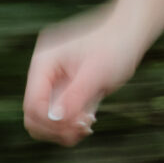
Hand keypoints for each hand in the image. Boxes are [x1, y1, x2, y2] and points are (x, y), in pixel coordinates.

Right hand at [24, 7, 144, 145]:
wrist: (130, 33)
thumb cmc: (116, 45)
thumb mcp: (96, 73)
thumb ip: (75, 96)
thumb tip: (55, 119)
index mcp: (44, 63)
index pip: (33, 104)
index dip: (50, 122)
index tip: (76, 126)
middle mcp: (44, 73)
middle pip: (34, 115)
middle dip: (56, 128)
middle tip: (83, 129)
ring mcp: (54, 81)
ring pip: (47, 118)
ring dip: (65, 128)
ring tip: (89, 125)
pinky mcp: (66, 89)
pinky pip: (61, 114)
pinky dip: (72, 123)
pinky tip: (90, 119)